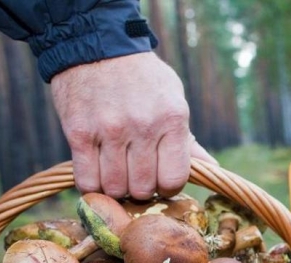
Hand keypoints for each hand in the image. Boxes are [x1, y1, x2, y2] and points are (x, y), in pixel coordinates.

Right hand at [51, 52, 216, 199]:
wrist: (97, 45)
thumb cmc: (142, 78)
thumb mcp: (173, 99)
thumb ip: (187, 139)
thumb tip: (211, 168)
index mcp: (171, 118)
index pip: (174, 179)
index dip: (167, 187)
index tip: (159, 179)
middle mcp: (142, 126)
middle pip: (142, 189)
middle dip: (140, 189)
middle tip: (135, 175)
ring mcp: (109, 131)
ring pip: (114, 188)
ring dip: (115, 188)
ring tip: (116, 173)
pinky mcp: (79, 134)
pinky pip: (87, 181)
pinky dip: (92, 185)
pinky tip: (96, 174)